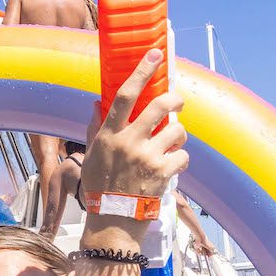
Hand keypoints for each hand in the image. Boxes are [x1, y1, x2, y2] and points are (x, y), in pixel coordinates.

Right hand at [79, 48, 186, 205]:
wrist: (113, 221)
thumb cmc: (101, 187)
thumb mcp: (91, 155)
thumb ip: (96, 128)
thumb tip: (97, 104)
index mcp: (109, 134)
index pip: (125, 94)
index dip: (141, 71)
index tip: (154, 54)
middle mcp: (129, 142)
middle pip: (160, 105)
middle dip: (174, 99)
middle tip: (177, 101)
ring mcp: (147, 157)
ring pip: (177, 131)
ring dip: (178, 136)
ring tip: (169, 146)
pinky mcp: (163, 172)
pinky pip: (183, 156)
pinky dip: (180, 161)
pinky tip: (170, 168)